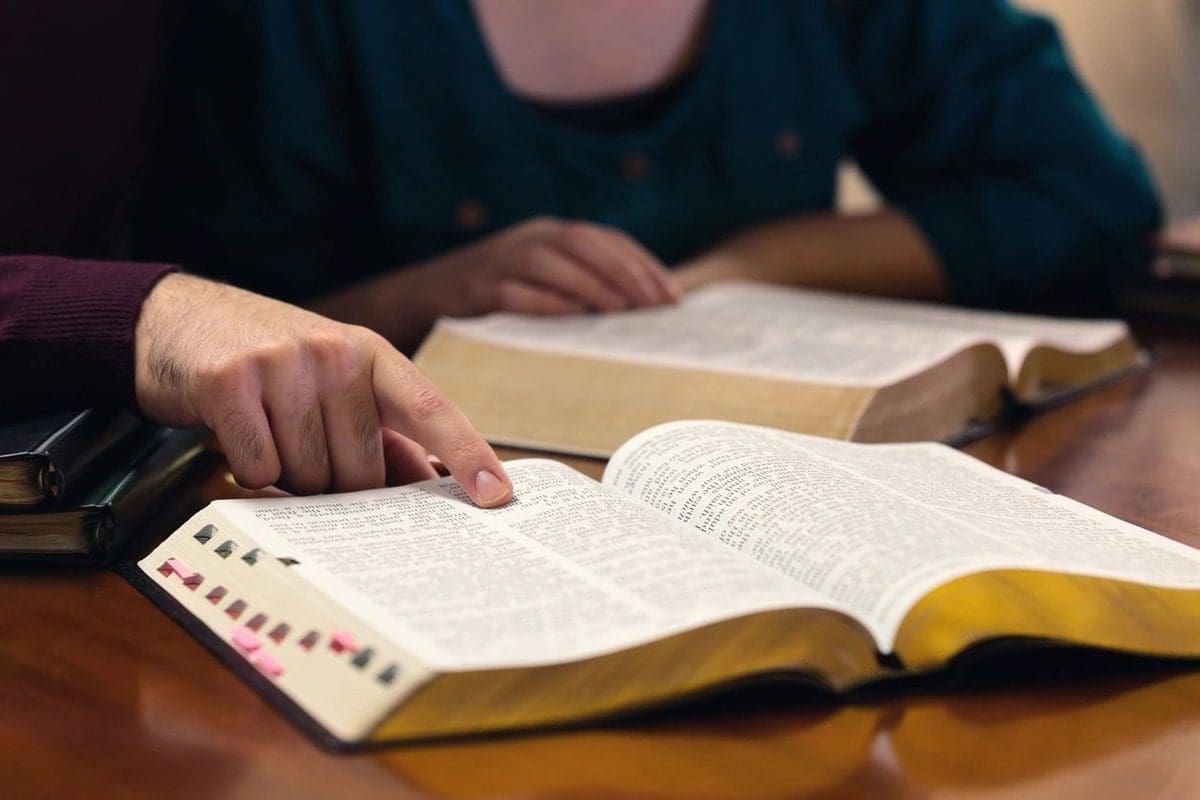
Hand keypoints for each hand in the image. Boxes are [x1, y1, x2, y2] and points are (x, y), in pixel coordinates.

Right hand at [134, 273, 512, 504]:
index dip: (469, 453)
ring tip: (270, 432)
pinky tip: (239, 433)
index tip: (497, 494)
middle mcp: (335, 352)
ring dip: (288, 476)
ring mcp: (283, 363)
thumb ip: (380, 431)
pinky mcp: (230, 382)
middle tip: (305, 447)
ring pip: (310, 477)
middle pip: (362, 470)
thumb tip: (428, 487)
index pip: (431, 407)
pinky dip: (248, 469)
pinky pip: (259, 469)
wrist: (177, 319)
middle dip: (336, 483)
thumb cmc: (270, 362)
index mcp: (372, 353)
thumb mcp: (334, 381)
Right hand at [422, 217, 679, 316]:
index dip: (642, 264)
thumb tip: (642, 308)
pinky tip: (572, 316)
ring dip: (588, 285)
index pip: (606, 239)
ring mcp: (500, 261)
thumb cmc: (502, 291)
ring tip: (620, 310)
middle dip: (623, 272)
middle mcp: (528, 238)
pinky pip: (513, 292)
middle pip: (582, 243)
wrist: (430, 293)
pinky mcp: (477, 289)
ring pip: (549, 263)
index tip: (672, 296)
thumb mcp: (544, 278)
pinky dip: (544, 302)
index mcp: (550, 233)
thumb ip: (583, 283)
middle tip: (653, 305)